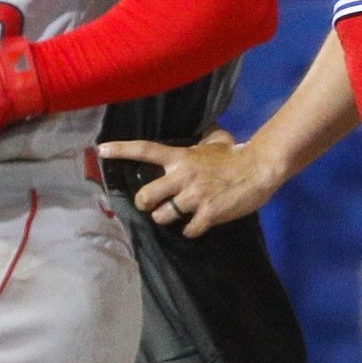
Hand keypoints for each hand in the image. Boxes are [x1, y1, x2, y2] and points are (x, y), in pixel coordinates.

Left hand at [97, 129, 282, 235]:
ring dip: (167, 219)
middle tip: (152, 205)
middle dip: (145, 204)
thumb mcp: (213, 142)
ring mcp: (194, 196)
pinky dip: (190, 230)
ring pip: (163, 216)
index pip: (145, 150)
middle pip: (146, 196)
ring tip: (178, 216)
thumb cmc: (235, 155)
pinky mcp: (208, 214)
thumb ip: (198, 141)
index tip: (101, 150)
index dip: (121, 150)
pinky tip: (197, 225)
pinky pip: (188, 230)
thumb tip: (198, 132)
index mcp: (180, 157)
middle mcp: (182, 176)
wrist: (261, 168)